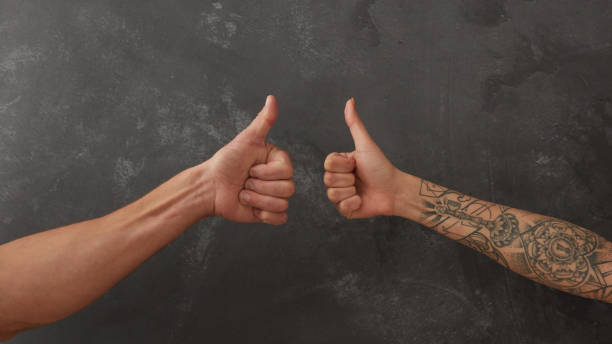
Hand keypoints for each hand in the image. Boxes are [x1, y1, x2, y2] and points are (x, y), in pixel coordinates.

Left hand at [205, 96, 294, 224]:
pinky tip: (251, 208)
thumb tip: (272, 98)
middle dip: (260, 187)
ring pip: (282, 204)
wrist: (210, 187)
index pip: (287, 171)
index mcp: (277, 162)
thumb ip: (264, 121)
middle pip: (288, 189)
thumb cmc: (226, 162)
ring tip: (244, 193)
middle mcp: (279, 179)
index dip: (267, 173)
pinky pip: (280, 218)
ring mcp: (274, 197)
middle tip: (245, 181)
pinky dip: (264, 215)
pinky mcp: (268, 214)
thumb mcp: (246, 140)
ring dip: (257, 200)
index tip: (251, 168)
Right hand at [324, 98, 401, 218]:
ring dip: (351, 191)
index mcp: (339, 164)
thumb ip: (355, 124)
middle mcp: (337, 178)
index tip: (356, 163)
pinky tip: (362, 200)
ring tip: (361, 189)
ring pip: (332, 194)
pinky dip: (353, 203)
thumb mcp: (365, 145)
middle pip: (328, 179)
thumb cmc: (381, 167)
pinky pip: (340, 207)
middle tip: (359, 177)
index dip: (343, 164)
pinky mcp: (345, 209)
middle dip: (348, 178)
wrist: (394, 190)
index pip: (328, 163)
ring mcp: (340, 194)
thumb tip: (350, 101)